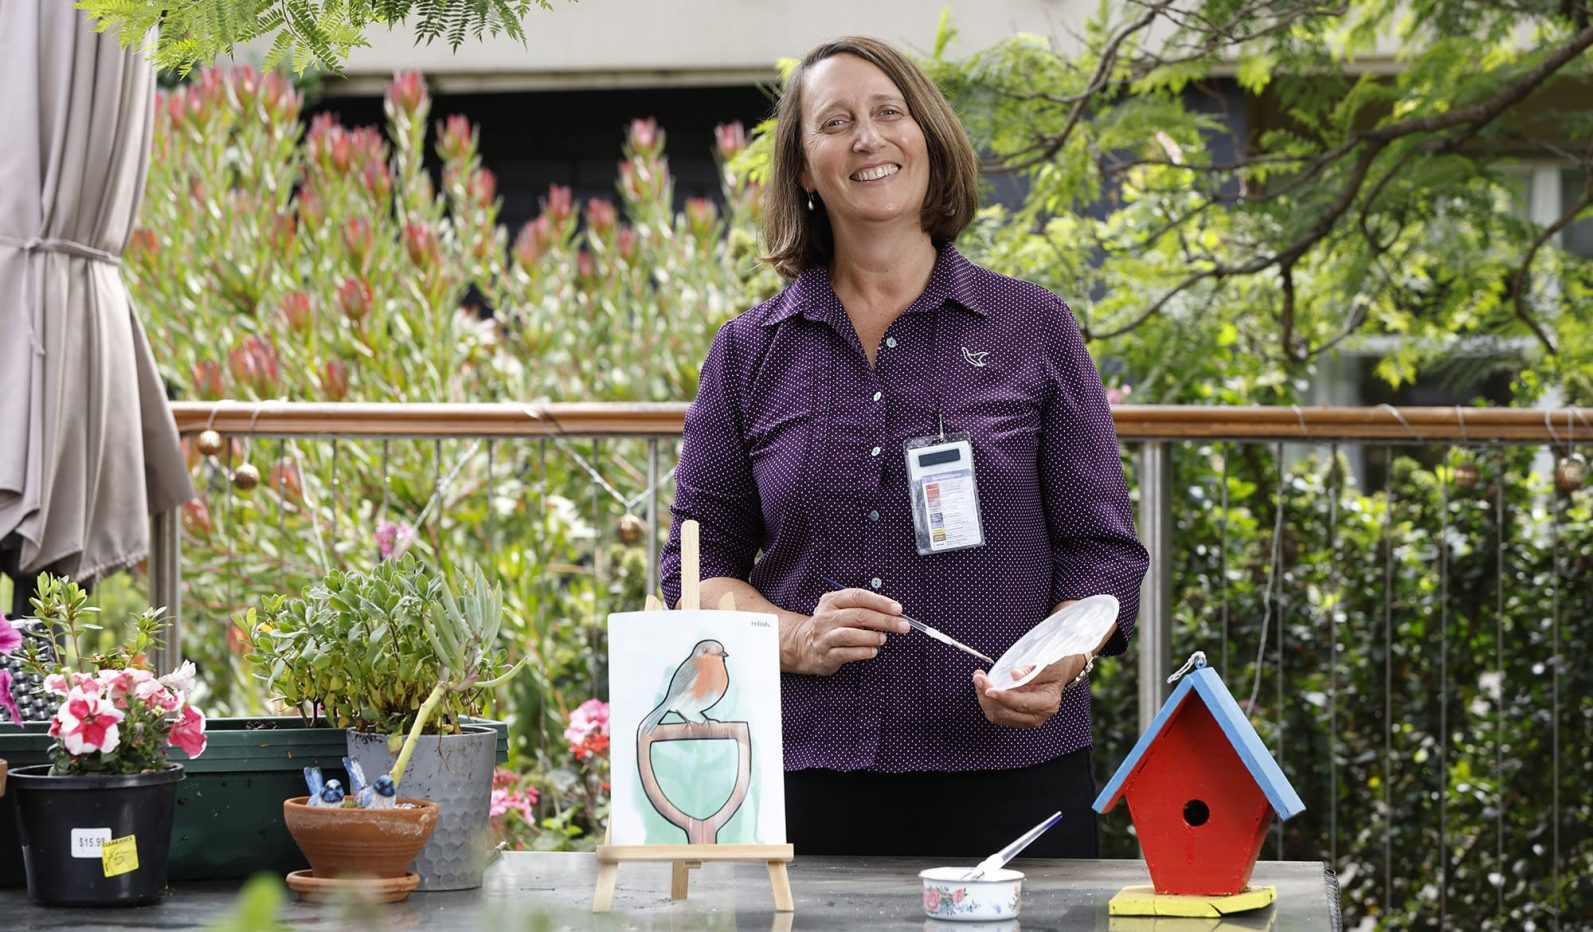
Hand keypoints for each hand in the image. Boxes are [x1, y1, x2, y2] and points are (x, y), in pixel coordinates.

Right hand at [781, 588, 909, 675]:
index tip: (898, 609)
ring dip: (872, 637)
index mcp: (832, 600)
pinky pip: (847, 653)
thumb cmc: (830, 625)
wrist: (802, 645)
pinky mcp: (826, 654)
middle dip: (884, 621)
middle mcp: (827, 617)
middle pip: (859, 615)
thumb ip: (862, 607)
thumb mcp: (840, 609)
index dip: (880, 602)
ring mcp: (824, 636)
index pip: (858, 596)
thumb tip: (892, 613)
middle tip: (902, 626)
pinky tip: (873, 651)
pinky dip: (863, 651)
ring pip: (851, 634)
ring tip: (884, 639)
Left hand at [972, 653, 1089, 728]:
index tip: (988, 689)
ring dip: (984, 699)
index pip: (1023, 703)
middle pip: (1007, 712)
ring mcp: (1027, 719)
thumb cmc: (1054, 667)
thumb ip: (1029, 671)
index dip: (1004, 697)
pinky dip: (988, 702)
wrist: (1058, 673)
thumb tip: (1014, 674)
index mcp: (1048, 702)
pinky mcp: (1018, 718)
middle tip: (978, 677)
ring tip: (979, 680)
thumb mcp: (1046, 664)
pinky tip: (984, 688)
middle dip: (988, 696)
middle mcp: (1038, 715)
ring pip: (999, 716)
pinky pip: (998, 715)